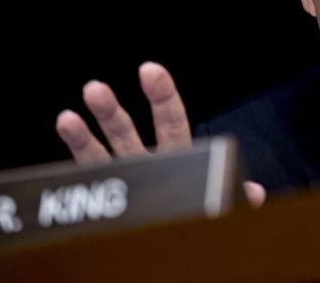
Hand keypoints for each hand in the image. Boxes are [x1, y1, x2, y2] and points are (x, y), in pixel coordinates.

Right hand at [56, 61, 265, 207]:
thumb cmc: (203, 218)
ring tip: (67, 116)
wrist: (180, 249)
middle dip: (111, 112)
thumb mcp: (224, 205)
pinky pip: (90, 182)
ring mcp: (125, 181)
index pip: (170, 122)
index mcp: (178, 158)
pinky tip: (65, 139)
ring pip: (102, 156)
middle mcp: (147, 164)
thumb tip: (253, 193)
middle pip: (127, 134)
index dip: (162, 96)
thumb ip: (236, 197)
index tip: (150, 70)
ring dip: (84, 137)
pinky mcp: (110, 202)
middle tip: (95, 88)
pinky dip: (75, 169)